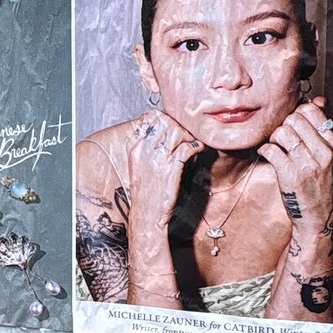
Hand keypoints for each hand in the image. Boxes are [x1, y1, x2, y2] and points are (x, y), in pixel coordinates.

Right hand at [122, 112, 201, 237]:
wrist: (147, 215)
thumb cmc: (146, 191)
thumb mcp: (139, 165)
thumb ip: (148, 147)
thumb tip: (167, 132)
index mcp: (134, 147)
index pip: (150, 118)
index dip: (166, 119)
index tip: (174, 127)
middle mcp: (144, 149)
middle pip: (165, 121)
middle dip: (179, 125)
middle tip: (186, 136)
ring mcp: (157, 158)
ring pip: (177, 130)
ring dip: (188, 135)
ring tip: (192, 144)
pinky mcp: (171, 168)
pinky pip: (187, 147)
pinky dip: (196, 146)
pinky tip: (198, 150)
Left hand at [259, 97, 332, 238]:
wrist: (318, 216)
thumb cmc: (319, 184)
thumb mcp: (327, 154)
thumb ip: (321, 128)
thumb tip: (318, 100)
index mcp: (332, 144)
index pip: (311, 111)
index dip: (296, 114)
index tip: (293, 125)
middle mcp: (322, 153)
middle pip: (294, 119)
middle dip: (283, 126)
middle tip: (282, 138)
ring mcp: (306, 165)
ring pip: (281, 133)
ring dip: (273, 138)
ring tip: (277, 147)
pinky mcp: (290, 176)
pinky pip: (271, 150)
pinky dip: (265, 150)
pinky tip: (268, 155)